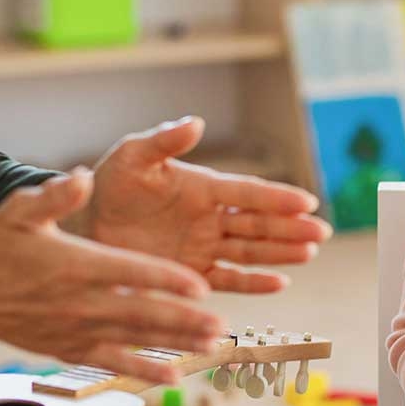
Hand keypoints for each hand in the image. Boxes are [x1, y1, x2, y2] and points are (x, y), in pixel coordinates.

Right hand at [0, 169, 223, 383]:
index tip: (201, 286)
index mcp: (77, 265)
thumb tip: (83, 177)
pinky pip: (113, 361)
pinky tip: (172, 377)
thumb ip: (55, 195)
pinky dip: (144, 370)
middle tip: (220, 325)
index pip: (132, 273)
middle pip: (143, 312)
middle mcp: (82, 301)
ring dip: (175, 343)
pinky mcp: (70, 348)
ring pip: (136, 339)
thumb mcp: (20, 211)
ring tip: (211, 345)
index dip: (168, 280)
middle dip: (184, 320)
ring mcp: (77, 329)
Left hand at [74, 117, 331, 293]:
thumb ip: (164, 141)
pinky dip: (254, 282)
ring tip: (309, 253)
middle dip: (290, 227)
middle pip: (258, 222)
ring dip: (280, 252)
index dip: (276, 197)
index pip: (246, 191)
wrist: (84, 225)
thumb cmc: (109, 184)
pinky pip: (228, 279)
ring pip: (250, 250)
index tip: (306, 201)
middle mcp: (209, 217)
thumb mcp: (133, 156)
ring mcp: (203, 246)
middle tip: (320, 232)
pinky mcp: (192, 272)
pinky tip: (279, 283)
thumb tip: (195, 122)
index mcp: (201, 186)